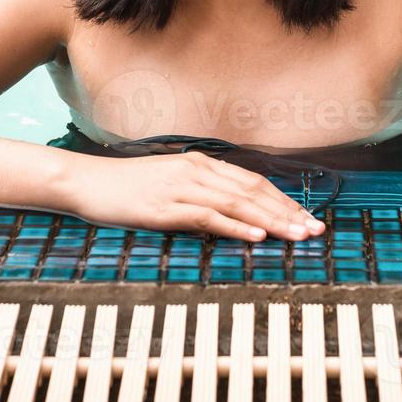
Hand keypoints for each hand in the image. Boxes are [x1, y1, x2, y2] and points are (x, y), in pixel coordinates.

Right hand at [66, 152, 325, 241]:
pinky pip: (208, 216)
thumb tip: (228, 214)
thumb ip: (198, 194)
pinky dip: (236, 227)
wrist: (86, 182)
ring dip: (271, 221)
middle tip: (315, 230)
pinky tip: (257, 237)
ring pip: (238, 204)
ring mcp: (181, 187)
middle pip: (253, 192)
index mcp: (200, 164)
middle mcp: (196, 171)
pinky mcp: (166, 207)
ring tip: (297, 236)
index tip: (306, 218)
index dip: (283, 200)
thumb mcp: (168, 184)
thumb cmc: (126, 188)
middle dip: (287, 212)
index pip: (253, 182)